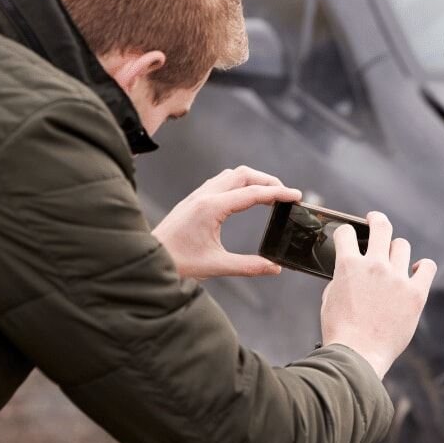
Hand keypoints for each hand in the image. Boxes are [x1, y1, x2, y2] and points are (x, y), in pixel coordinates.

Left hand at [153, 166, 300, 278]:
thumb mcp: (216, 266)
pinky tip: (244, 198)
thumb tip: (275, 268)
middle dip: (268, 181)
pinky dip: (239, 184)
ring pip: (231, 175)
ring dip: (253, 180)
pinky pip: (220, 182)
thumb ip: (248, 266)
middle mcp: (205, 196)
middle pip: (244, 174)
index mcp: (212, 208)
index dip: (278, 193)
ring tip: (269, 195)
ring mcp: (197, 195)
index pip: (252, 193)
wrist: (146, 258)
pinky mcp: (193, 200)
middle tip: (285, 195)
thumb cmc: (177, 262)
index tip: (296, 196)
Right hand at [320, 211, 436, 378]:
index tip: (349, 236)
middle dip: (376, 220)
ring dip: (396, 250)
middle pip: (381, 227)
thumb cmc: (340, 331)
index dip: (346, 233)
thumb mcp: (330, 297)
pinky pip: (427, 267)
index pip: (347, 233)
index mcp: (348, 266)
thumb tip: (351, 268)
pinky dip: (423, 267)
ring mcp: (397, 278)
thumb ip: (342, 277)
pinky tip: (416, 271)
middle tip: (375, 221)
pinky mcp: (416, 294)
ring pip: (402, 246)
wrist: (357, 356)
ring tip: (393, 259)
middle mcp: (374, 266)